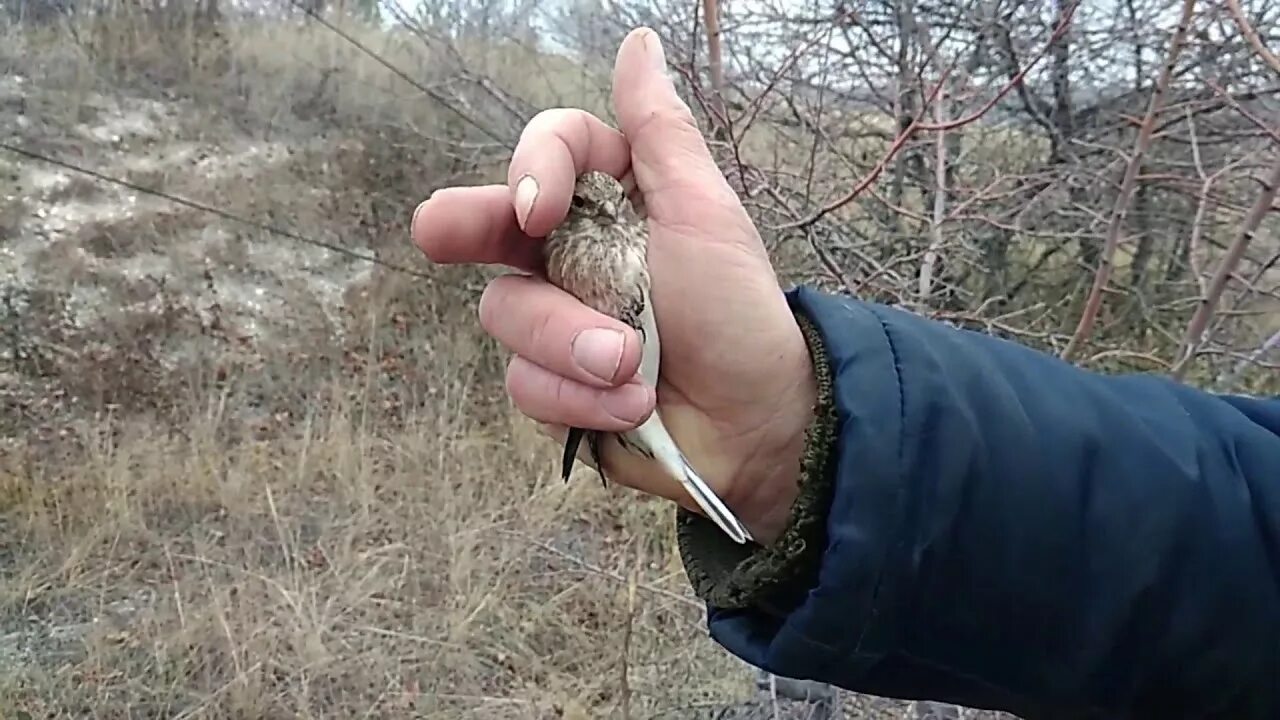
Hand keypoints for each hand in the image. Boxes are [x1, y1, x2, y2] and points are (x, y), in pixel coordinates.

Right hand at [411, 28, 814, 543]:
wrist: (756, 425)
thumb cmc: (739, 314)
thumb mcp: (704, 215)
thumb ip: (659, 133)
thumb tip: (639, 44)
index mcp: (611, 201)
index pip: (549, 153)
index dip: (534, 167)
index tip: (540, 207)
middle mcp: (571, 254)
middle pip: (491, 224)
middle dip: (461, 224)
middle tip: (438, 231)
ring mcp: (557, 321)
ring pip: (507, 314)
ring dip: (570, 342)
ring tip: (632, 366)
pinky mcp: (552, 384)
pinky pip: (525, 381)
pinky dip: (577, 396)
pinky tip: (629, 406)